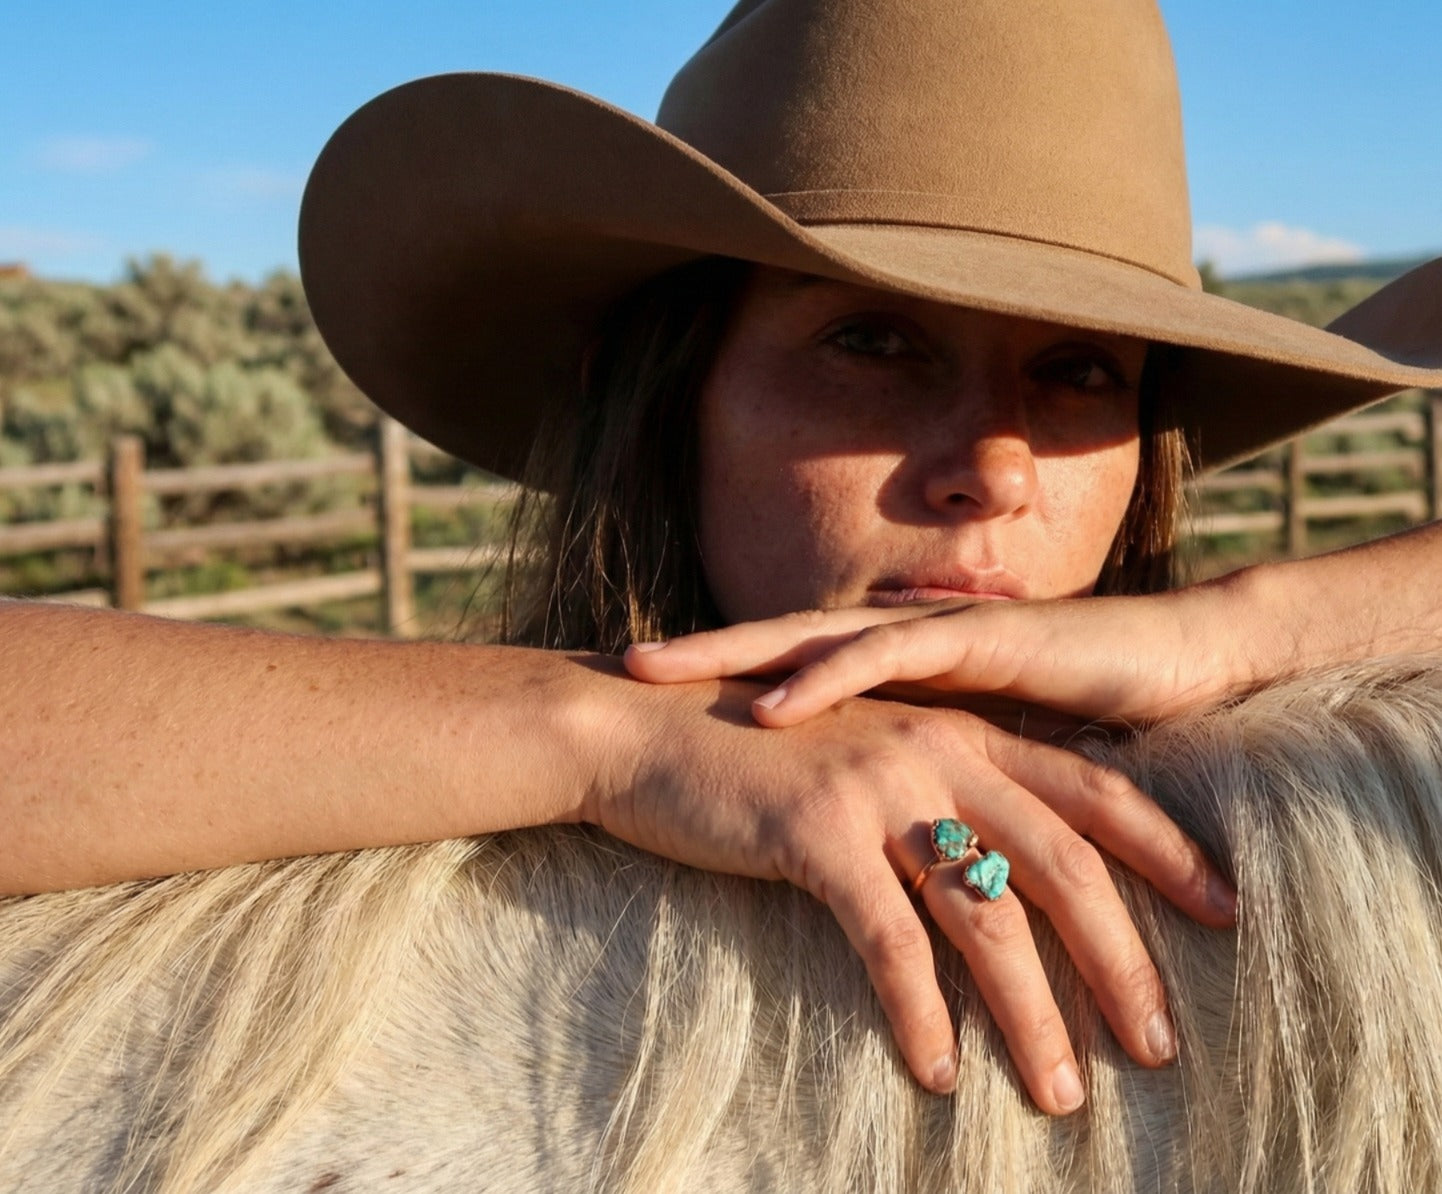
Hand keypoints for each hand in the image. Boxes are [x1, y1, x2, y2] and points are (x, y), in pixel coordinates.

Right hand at [584, 662, 1235, 1114]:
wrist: (643, 724)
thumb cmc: (755, 751)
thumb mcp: (865, 754)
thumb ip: (936, 790)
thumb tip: (996, 866)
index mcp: (960, 733)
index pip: (1094, 794)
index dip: (1168, 854)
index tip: (1225, 916)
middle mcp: (936, 751)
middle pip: (1063, 866)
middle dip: (1121, 963)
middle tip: (1160, 1048)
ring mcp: (878, 786)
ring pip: (987, 915)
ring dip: (1031, 1015)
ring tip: (1060, 1092)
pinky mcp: (817, 830)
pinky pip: (889, 941)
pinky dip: (918, 1014)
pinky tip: (935, 1071)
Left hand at [623, 588, 1247, 728]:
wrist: (1176, 665)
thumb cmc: (1076, 715)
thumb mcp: (971, 756)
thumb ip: (913, 776)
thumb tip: (857, 826)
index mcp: (893, 668)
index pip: (785, 665)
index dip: (711, 676)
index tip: (633, 695)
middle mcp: (901, 641)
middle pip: (773, 644)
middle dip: (692, 656)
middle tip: (610, 668)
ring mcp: (934, 633)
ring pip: (807, 639)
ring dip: (724, 658)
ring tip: (649, 673)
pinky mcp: (978, 644)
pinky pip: (885, 661)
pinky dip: (822, 683)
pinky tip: (767, 706)